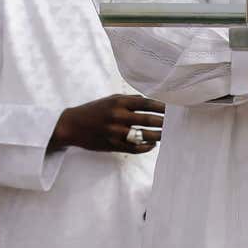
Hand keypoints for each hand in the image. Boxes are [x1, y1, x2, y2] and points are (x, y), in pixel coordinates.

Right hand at [49, 94, 163, 153]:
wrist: (72, 125)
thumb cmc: (94, 110)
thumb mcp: (110, 99)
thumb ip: (130, 100)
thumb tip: (151, 101)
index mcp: (119, 102)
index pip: (146, 103)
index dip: (162, 106)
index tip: (174, 107)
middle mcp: (118, 116)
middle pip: (148, 119)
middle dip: (164, 121)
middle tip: (175, 122)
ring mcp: (116, 132)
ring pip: (143, 135)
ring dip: (158, 135)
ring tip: (167, 135)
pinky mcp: (113, 145)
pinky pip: (134, 148)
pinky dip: (146, 147)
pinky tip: (152, 145)